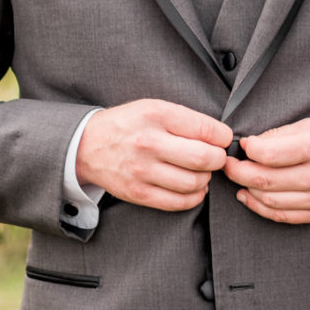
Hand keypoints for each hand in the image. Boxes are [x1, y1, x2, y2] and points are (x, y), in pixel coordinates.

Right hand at [75, 100, 231, 210]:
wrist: (86, 145)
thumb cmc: (129, 125)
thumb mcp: (154, 108)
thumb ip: (187, 120)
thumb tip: (222, 138)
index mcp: (156, 115)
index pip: (207, 130)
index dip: (223, 137)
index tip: (222, 140)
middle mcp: (149, 142)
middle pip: (204, 158)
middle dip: (219, 160)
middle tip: (215, 158)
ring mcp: (142, 170)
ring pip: (194, 183)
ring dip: (206, 179)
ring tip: (200, 171)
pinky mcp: (137, 192)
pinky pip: (178, 202)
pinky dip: (194, 197)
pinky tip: (193, 188)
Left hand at [225, 118, 309, 223]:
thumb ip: (284, 134)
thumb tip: (253, 144)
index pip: (269, 154)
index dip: (247, 149)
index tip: (242, 145)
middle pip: (264, 180)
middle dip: (237, 171)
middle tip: (227, 164)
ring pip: (269, 200)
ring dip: (246, 190)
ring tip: (238, 179)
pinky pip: (282, 216)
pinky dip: (260, 208)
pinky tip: (250, 197)